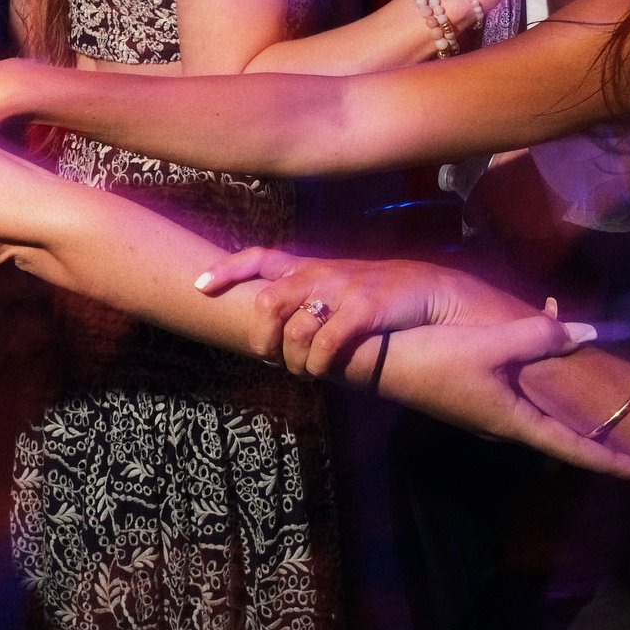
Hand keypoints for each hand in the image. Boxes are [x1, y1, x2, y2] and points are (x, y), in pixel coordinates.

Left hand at [195, 248, 530, 375]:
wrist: (430, 290)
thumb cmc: (378, 295)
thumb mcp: (338, 287)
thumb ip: (307, 297)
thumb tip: (275, 329)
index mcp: (310, 265)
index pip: (260, 257)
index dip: (227, 270)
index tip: (200, 287)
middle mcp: (321, 272)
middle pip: (267, 302)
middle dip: (261, 338)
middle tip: (268, 357)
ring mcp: (343, 288)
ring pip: (295, 330)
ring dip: (293, 360)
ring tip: (304, 371)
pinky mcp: (366, 308)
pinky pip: (327, 343)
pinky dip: (319, 364)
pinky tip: (323, 370)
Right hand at [381, 316, 629, 477]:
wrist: (377, 365)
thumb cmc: (432, 360)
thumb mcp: (488, 346)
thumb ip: (537, 337)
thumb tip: (586, 333)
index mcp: (515, 421)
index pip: (576, 450)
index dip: (614, 463)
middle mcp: (508, 423)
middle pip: (565, 434)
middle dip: (602, 433)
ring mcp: (491, 411)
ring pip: (545, 410)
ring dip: (574, 403)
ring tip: (603, 389)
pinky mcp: (478, 395)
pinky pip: (527, 392)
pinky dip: (548, 378)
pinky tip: (550, 347)